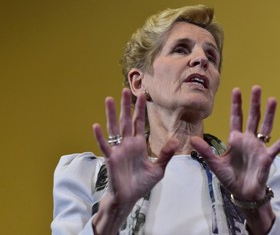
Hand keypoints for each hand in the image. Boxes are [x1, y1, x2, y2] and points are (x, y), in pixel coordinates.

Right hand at [93, 88, 177, 205]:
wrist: (129, 198)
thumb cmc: (142, 183)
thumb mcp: (158, 168)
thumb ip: (166, 154)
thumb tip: (175, 140)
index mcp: (139, 144)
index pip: (139, 122)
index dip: (140, 109)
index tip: (141, 95)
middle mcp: (128, 144)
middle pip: (126, 120)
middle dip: (125, 105)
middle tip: (125, 89)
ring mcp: (118, 150)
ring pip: (114, 128)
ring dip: (111, 114)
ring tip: (109, 99)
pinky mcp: (111, 159)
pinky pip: (105, 146)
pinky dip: (100, 137)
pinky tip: (96, 126)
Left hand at [191, 85, 279, 199]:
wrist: (243, 193)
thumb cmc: (229, 178)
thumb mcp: (215, 164)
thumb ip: (205, 151)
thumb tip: (192, 139)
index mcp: (235, 139)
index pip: (236, 118)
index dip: (236, 104)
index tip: (237, 89)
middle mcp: (248, 140)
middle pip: (252, 117)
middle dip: (253, 103)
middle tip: (256, 87)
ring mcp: (259, 147)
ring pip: (266, 127)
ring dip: (269, 114)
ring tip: (272, 100)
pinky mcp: (267, 158)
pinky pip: (276, 147)